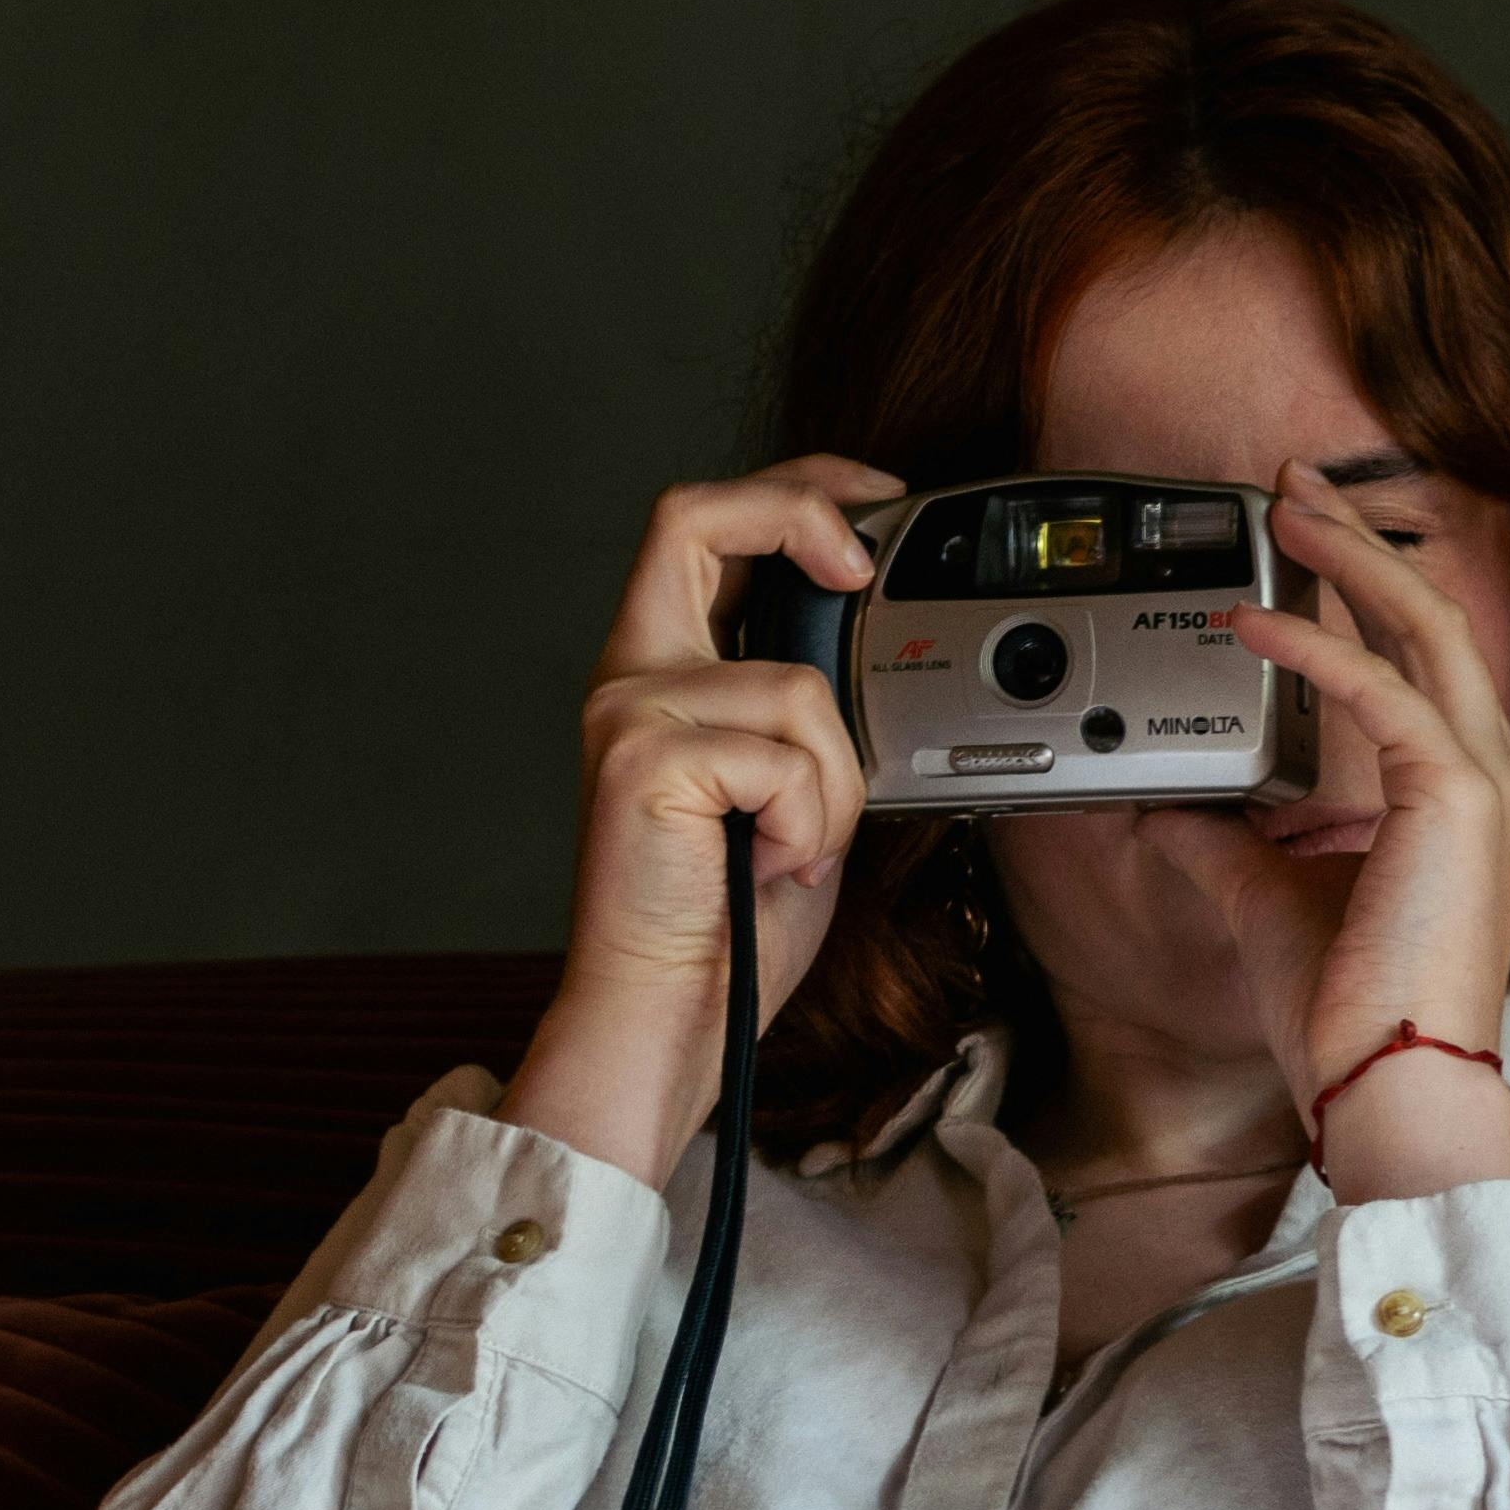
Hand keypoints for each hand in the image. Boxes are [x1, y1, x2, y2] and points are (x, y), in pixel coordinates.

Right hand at [495, 458, 897, 1188]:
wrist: (668, 1017)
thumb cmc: (729, 923)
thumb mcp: (789, 785)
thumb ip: (804, 704)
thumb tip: (881, 641)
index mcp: (658, 671)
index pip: (699, 525)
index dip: (788, 492)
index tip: (866, 517)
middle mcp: (628, 676)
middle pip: (695, 516)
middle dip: (802, 511)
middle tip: (863, 561)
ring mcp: (628, 712)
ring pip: (795, 681)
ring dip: (835, 776)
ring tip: (798, 843)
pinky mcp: (643, 759)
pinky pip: (786, 751)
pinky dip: (812, 818)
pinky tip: (774, 864)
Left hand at [1134, 458, 1509, 1201]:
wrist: (1389, 1086)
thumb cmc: (1351, 1013)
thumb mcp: (1267, 899)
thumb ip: (1225, 842)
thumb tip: (1170, 805)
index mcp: (1471, 797)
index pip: (1421, 661)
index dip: (1362, 589)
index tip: (1301, 546)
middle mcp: (1500, 777)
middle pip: (1435, 620)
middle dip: (1361, 542)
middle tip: (1292, 489)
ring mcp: (1494, 784)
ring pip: (1426, 630)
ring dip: (1347, 563)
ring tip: (1279, 516)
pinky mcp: (1461, 800)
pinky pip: (1382, 694)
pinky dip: (1314, 650)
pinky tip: (1253, 625)